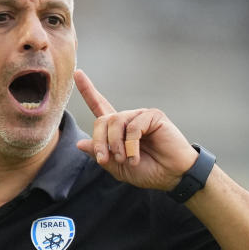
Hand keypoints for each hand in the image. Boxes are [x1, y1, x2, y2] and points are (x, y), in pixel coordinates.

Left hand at [74, 69, 198, 190]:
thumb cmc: (148, 171)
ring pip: (115, 121)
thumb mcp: (118, 168)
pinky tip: (135, 157)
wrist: (172, 176)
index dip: (88, 90)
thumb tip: (80, 143)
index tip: (76, 73)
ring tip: (124, 159)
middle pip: (102, 120)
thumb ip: (101, 156)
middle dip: (99, 141)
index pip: (99, 106)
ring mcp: (140, 116)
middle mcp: (128, 119)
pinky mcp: (153, 116)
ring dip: (115, 143)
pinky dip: (131, 145)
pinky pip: (133, 127)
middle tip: (105, 159)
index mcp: (118, 129)